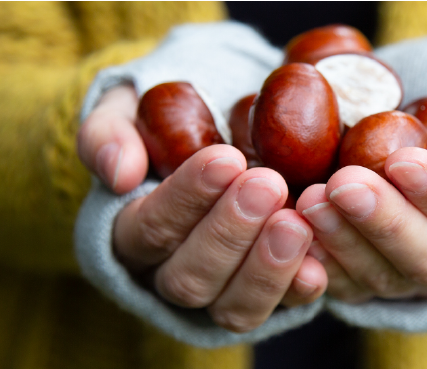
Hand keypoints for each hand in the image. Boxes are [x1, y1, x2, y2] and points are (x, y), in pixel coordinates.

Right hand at [77, 86, 327, 331]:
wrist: (219, 132)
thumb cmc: (165, 124)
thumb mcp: (125, 113)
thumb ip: (107, 134)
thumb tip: (120, 173)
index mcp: (127, 234)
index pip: (148, 229)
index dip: (186, 199)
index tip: (226, 159)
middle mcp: (168, 275)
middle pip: (189, 278)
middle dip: (230, 233)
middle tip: (268, 184)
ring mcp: (218, 294)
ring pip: (232, 307)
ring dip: (265, 268)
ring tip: (295, 222)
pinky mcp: (263, 299)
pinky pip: (279, 311)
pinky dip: (298, 289)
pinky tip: (319, 264)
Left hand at [295, 73, 426, 301]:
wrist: (424, 125)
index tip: (404, 160)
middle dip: (386, 223)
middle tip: (345, 184)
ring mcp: (417, 282)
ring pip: (385, 278)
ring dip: (345, 241)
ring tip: (310, 199)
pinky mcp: (373, 286)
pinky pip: (347, 288)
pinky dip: (319, 262)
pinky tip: (294, 231)